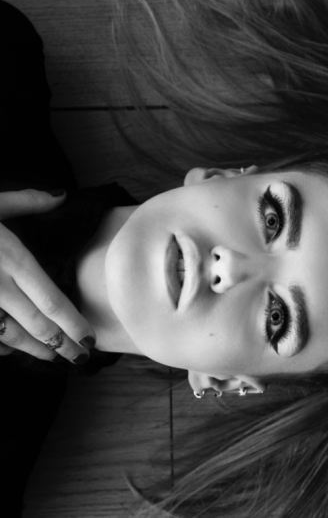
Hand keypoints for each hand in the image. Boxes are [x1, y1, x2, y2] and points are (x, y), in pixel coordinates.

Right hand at [0, 189, 93, 362]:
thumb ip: (26, 201)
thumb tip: (61, 195)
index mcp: (13, 260)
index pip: (53, 302)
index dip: (74, 324)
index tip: (91, 338)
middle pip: (38, 325)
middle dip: (63, 345)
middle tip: (81, 358)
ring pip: (10, 336)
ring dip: (33, 350)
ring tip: (53, 358)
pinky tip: (9, 351)